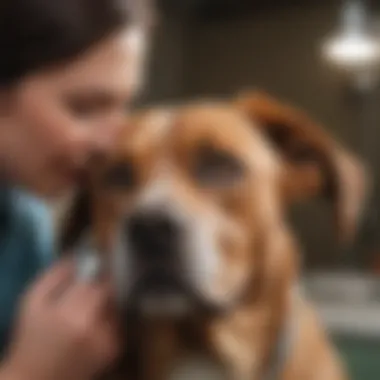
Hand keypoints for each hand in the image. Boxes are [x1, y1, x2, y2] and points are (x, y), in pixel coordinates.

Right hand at [1, 259, 119, 379]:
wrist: (36, 378)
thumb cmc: (31, 336)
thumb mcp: (32, 301)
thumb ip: (55, 275)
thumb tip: (77, 256)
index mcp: (72, 311)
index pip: (99, 280)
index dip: (99, 271)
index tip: (97, 265)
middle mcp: (94, 325)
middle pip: (110, 291)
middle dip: (102, 287)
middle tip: (90, 289)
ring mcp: (107, 339)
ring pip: (115, 306)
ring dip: (105, 304)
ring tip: (87, 311)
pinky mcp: (114, 350)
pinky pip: (116, 323)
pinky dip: (107, 321)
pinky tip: (91, 328)